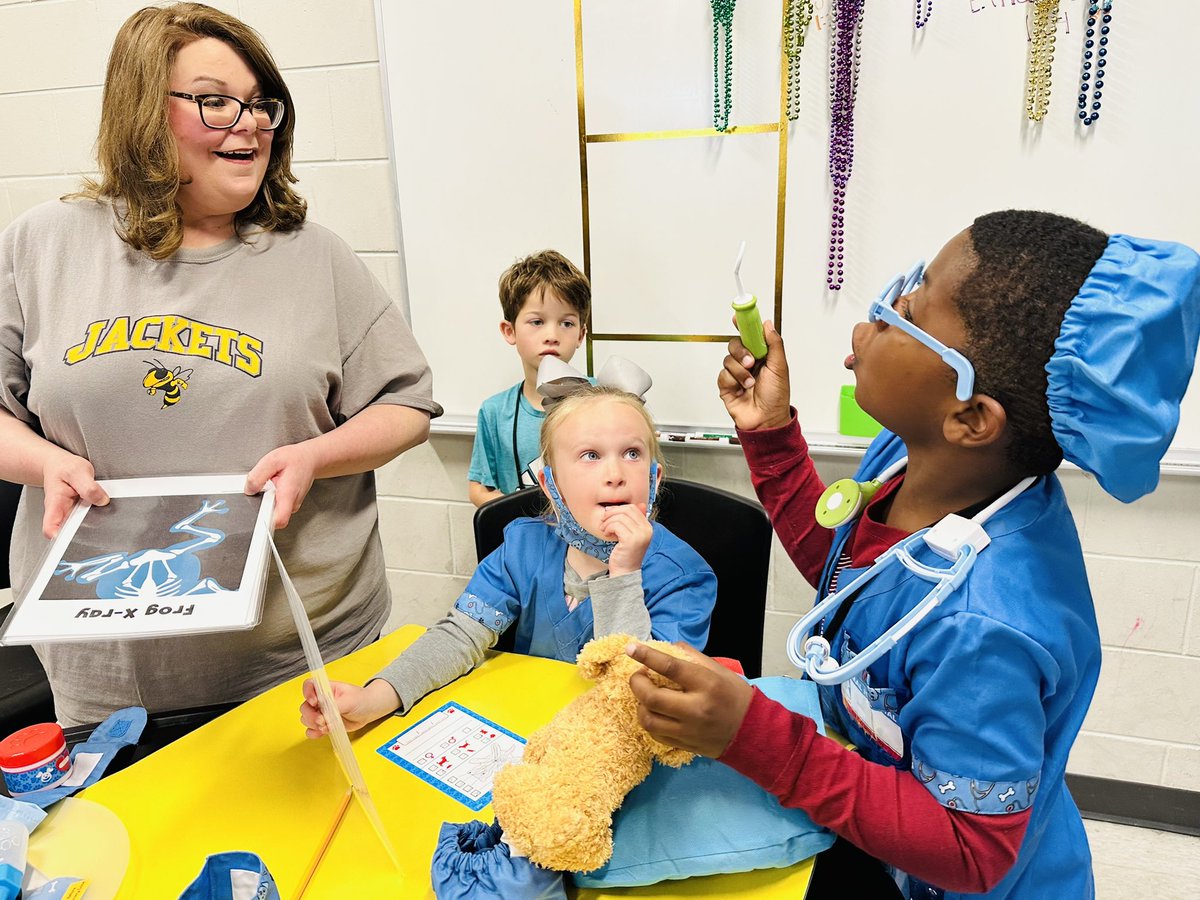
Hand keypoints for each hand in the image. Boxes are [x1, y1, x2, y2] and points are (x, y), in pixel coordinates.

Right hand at [41, 451, 108, 538]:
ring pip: (81, 526)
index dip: (57, 537)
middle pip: (69, 531)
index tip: (65, 544)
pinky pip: (88, 519)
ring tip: (102, 511)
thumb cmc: (63, 468)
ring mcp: (70, 514)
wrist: (58, 465)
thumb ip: (89, 487)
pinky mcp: (79, 513)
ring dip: (93, 523)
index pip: (50, 526)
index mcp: (55, 503)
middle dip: (83, 532)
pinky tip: (103, 509)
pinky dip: (97, 516)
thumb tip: (101, 500)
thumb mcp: (77, 472)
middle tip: (98, 524)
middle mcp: (61, 513)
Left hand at [246, 443, 318, 528]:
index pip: (279, 520)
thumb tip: (249, 490)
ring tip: (272, 484)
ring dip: (267, 500)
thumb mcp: (273, 460)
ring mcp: (292, 505)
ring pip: (273, 511)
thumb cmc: (296, 459)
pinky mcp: (290, 504)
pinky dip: (271, 497)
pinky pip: (276, 506)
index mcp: (288, 494)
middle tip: (265, 487)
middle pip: (272, 517)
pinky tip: (275, 486)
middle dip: (262, 504)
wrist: (310, 459)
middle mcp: (292, 503)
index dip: (266, 521)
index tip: (258, 516)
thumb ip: (257, 476)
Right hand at [299, 677, 399, 738]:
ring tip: (327, 726)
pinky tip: (324, 732)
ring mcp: (322, 713)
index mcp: (327, 689)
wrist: (369, 711)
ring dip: (314, 725)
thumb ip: (336, 705)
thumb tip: (324, 712)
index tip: (315, 702)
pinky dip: (315, 733)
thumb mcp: (350, 700)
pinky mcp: (324, 724)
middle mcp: (321, 700)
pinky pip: (312, 730)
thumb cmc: (361, 700)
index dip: (308, 693)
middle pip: (305, 706)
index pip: (309, 686)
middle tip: (322, 720)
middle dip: (311, 715)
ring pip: (306, 719)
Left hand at [601, 502, 651, 576]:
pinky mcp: (631, 540)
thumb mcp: (630, 536)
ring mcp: (640, 535)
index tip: (609, 514)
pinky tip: (606, 534)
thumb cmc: (626, 556)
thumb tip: (630, 506)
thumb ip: (632, 522)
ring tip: (604, 529)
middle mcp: (647, 530)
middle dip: (612, 513)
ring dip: (608, 521)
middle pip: (627, 510)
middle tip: (603, 520)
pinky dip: (608, 527)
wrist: (625, 574)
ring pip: (620, 517)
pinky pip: (616, 525)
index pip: (634, 508)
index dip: (619, 509)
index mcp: (648, 528)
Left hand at [627, 640, 753, 757]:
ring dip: (640, 704)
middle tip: (639, 675)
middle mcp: (696, 709)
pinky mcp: (684, 745)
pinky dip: (649, 720)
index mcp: (707, 684)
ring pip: (648, 720)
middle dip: (636, 683)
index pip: (670, 667)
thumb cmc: (736, 696)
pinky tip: (654, 711)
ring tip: (645, 695)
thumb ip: (692, 656)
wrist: (753, 732)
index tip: (631, 648)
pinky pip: (655, 734)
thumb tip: (667, 647)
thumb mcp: (720, 670)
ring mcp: (689, 731)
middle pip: (652, 697)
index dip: (647, 656)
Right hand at [717, 319, 792, 431]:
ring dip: (740, 371)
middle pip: (735, 344)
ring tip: (750, 383)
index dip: (744, 325)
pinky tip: (742, 389)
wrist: (766, 420)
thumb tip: (768, 325)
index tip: (738, 317)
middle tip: (751, 361)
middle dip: (741, 352)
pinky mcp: (726, 385)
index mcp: (762, 356)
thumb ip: (774, 344)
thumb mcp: (780, 368)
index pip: (750, 335)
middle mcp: (748, 362)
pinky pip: (722, 375)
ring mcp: (736, 374)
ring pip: (728, 359)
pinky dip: (732, 381)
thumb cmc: (776, 398)